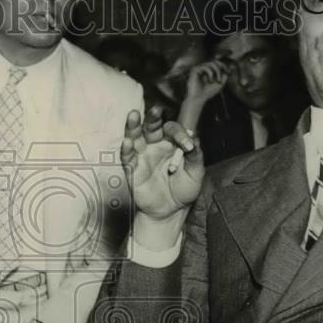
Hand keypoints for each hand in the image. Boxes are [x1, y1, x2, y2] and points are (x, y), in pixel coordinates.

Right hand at [121, 107, 203, 221]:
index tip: (188, 146)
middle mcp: (155, 145)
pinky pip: (127, 157)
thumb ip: (195, 155)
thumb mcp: (195, 172)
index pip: (172, 130)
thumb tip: (193, 139)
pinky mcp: (132, 169)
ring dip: (133, 126)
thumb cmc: (184, 189)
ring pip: (135, 136)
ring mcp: (142, 156)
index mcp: (171, 143)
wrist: (172, 211)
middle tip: (156, 111)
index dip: (180, 134)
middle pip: (151, 127)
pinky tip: (127, 142)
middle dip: (152, 118)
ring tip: (133, 115)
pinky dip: (126, 149)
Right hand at [185, 59, 229, 103]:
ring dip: (217, 71)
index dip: (224, 66)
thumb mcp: (220, 83)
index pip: (217, 63)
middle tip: (225, 75)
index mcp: (208, 70)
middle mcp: (203, 67)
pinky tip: (209, 81)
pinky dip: (210, 73)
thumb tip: (230, 67)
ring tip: (217, 81)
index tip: (229, 72)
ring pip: (212, 63)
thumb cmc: (208, 92)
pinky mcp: (195, 70)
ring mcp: (198, 68)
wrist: (198, 99)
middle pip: (215, 61)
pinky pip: (206, 67)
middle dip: (222, 67)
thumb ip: (224, 75)